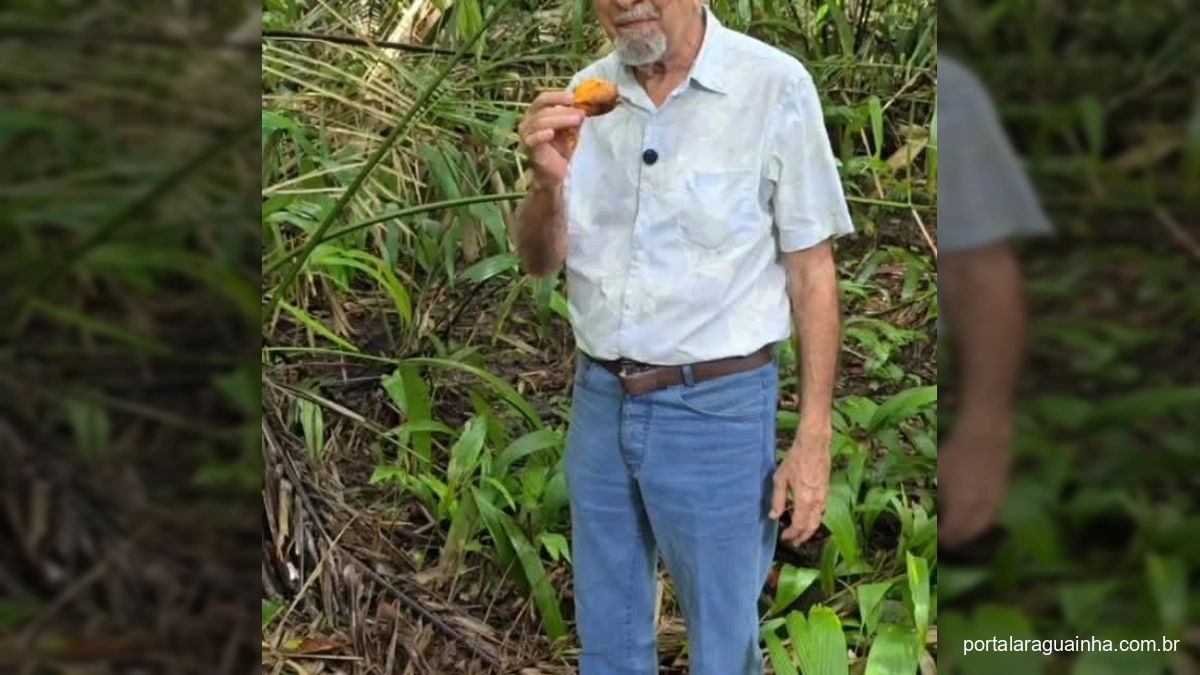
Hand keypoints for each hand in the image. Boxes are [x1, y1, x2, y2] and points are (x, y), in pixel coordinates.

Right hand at [517, 90, 583, 185]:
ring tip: (576, 121)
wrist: (554, 173)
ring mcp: (526, 134)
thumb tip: (583, 107)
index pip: (543, 99)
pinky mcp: (528, 148)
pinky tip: (551, 133)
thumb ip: (574, 118)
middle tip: (580, 113)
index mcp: (536, 113)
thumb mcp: (570, 130)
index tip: (573, 98)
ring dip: (560, 120)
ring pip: (540, 122)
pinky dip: (541, 135)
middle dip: (563, 110)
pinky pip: (533, 139)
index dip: (557, 96)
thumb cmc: (561, 149)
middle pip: (542, 109)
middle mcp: (528, 121)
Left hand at [770, 429, 831, 545]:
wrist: (814, 445)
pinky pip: (821, 510)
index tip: (784, 537)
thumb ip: (777, 499)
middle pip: (811, 526)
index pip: (799, 525)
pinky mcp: (826, 490)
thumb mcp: (780, 479)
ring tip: (801, 533)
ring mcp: (823, 496)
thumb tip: (774, 516)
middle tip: (795, 543)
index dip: (792, 534)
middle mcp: (816, 501)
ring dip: (809, 529)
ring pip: (818, 519)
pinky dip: (814, 518)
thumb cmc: (795, 460)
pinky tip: (808, 517)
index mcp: (804, 500)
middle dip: (803, 537)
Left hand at [937, 415, 1013, 547]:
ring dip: (970, 534)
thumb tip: (929, 511)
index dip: (943, 538)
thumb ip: (935, 495)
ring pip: (983, 526)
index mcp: (961, 503)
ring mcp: (994, 501)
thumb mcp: (938, 473)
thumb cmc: (956, 452)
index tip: (934, 541)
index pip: (952, 530)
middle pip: (968, 532)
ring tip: (960, 536)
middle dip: (957, 539)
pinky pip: (993, 515)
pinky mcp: (1003, 493)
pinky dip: (983, 523)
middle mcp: (979, 507)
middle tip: (946, 543)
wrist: (986, 435)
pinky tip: (976, 521)